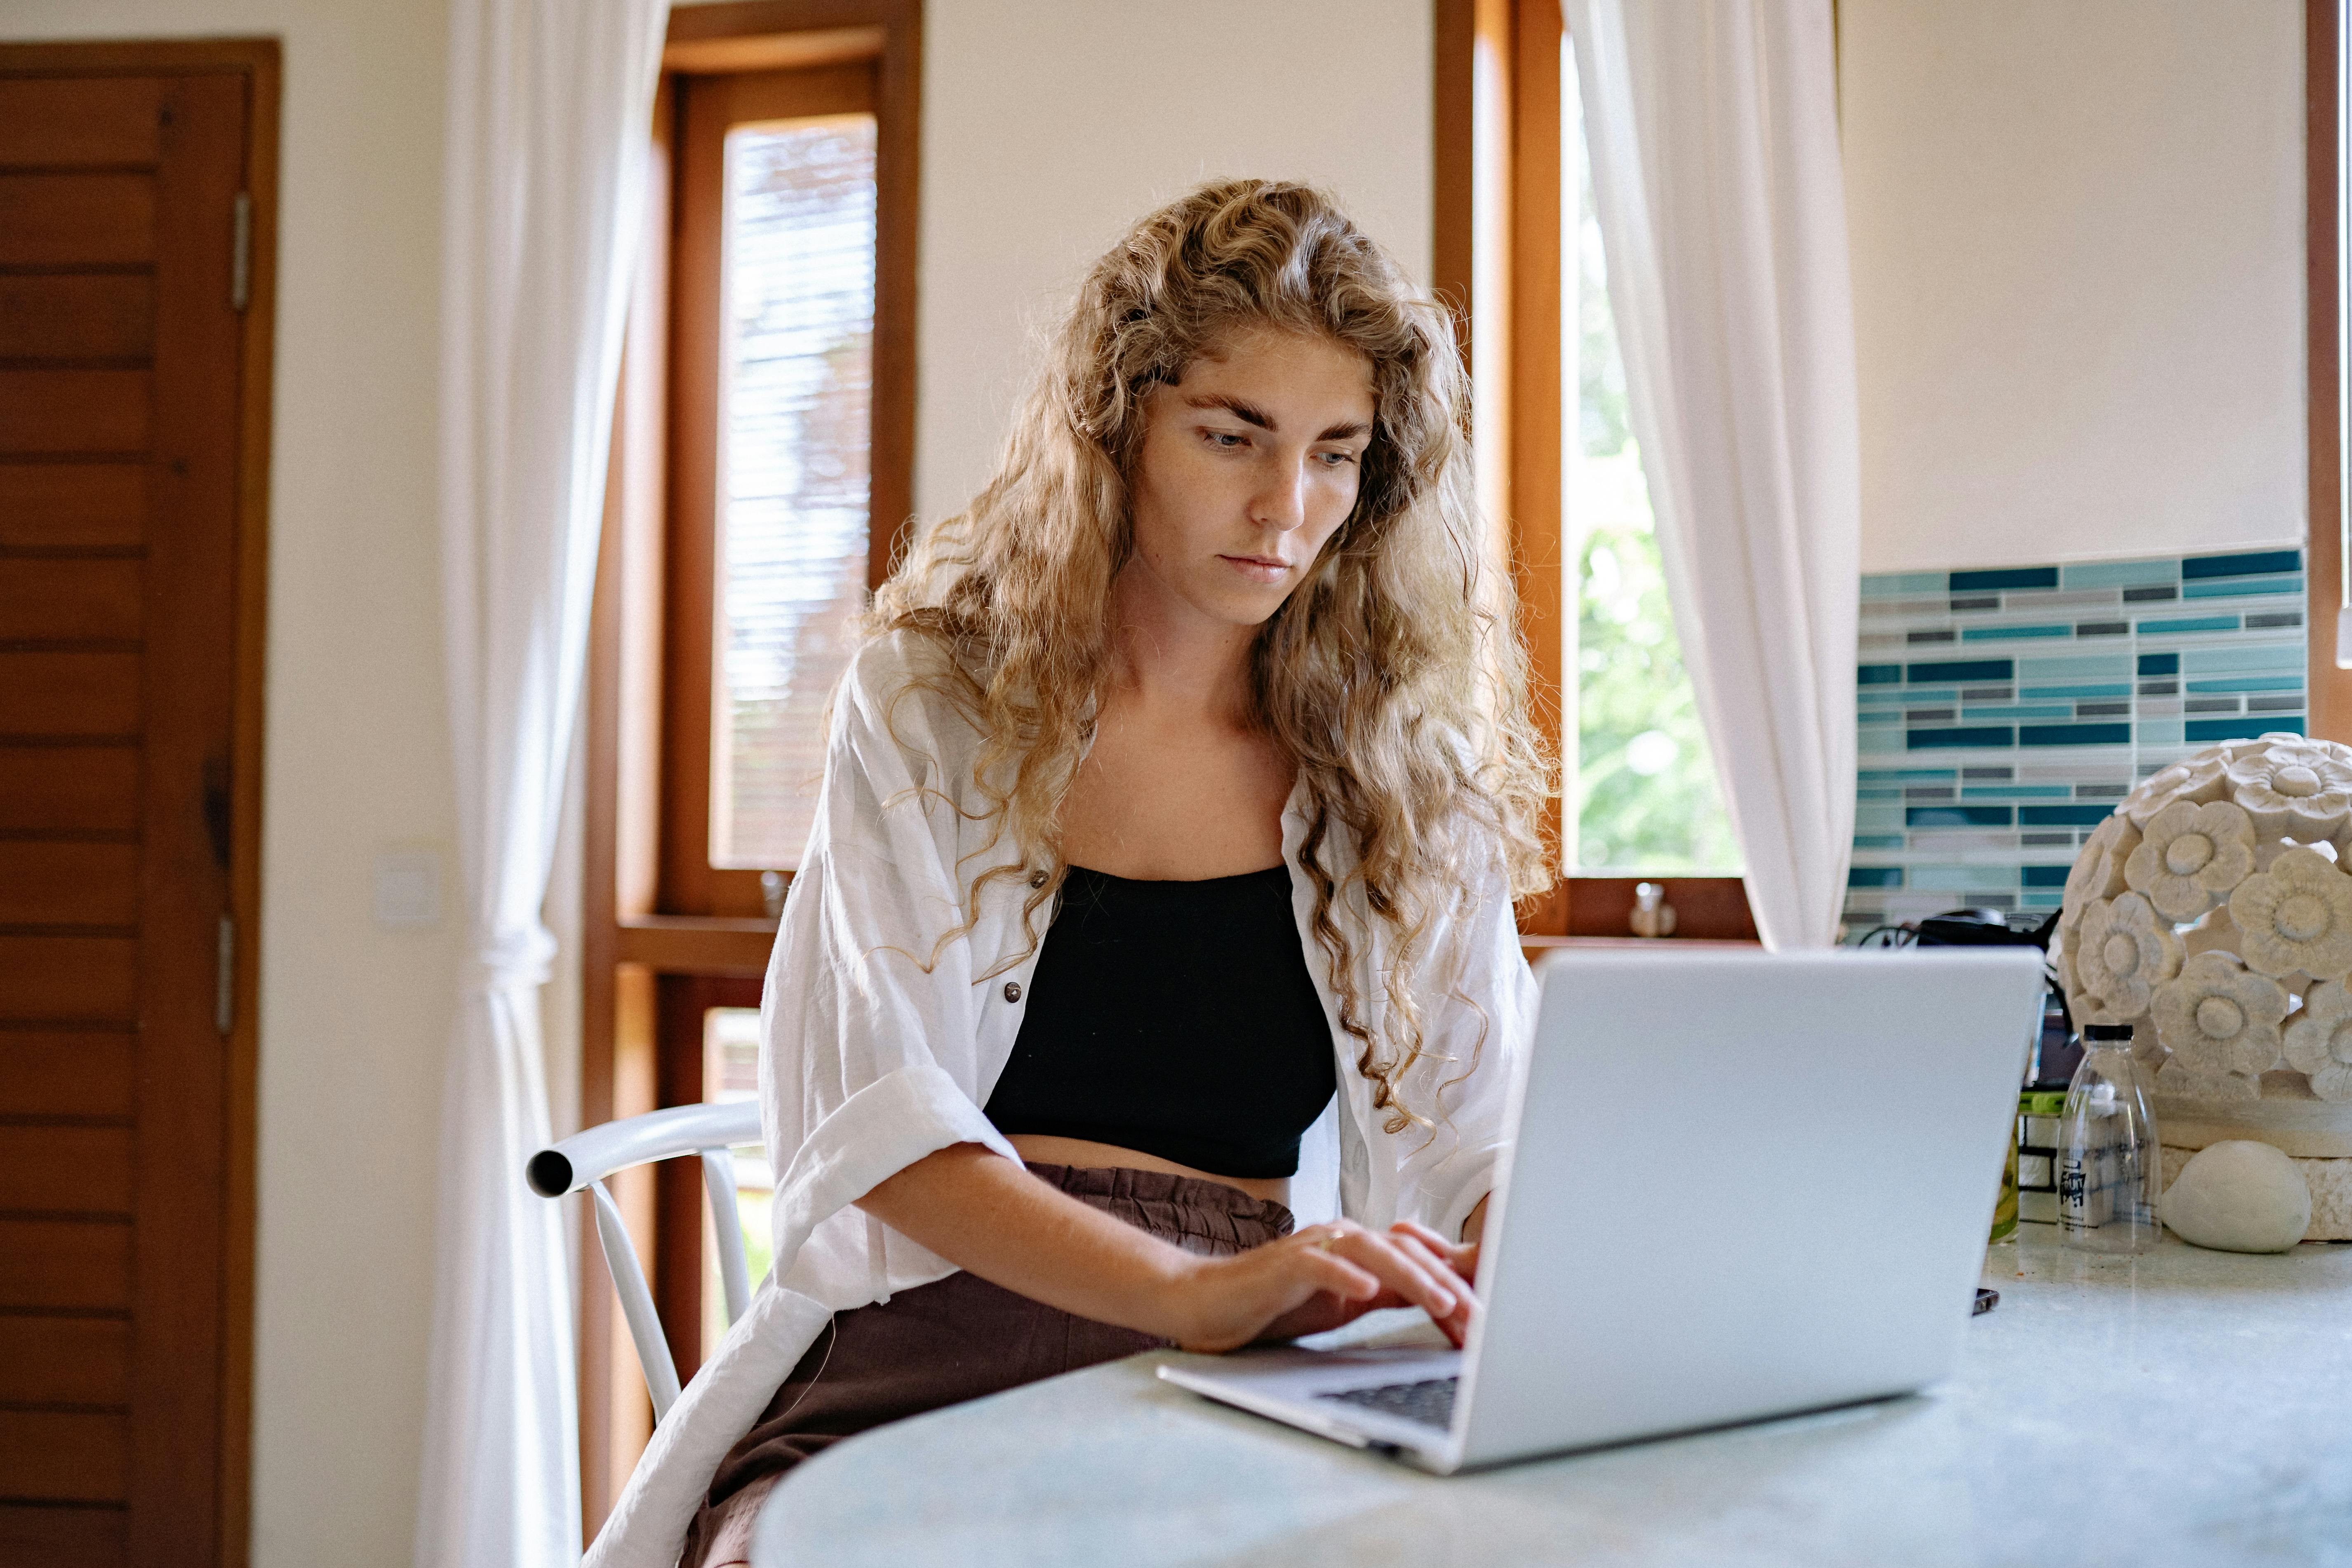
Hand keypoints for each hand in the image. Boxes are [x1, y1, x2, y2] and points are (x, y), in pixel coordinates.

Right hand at [1166, 1219, 1478, 1352]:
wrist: (1205, 1305)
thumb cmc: (1272, 1305)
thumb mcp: (1340, 1305)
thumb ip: (1380, 1295)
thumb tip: (1434, 1300)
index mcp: (1357, 1250)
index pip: (1417, 1262)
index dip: (1453, 1290)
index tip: (1482, 1325)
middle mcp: (1340, 1239)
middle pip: (1405, 1253)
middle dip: (1447, 1286)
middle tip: (1478, 1321)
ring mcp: (1311, 1247)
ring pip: (1371, 1250)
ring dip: (1410, 1275)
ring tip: (1441, 1302)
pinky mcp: (1283, 1264)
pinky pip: (1319, 1264)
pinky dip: (1344, 1276)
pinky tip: (1365, 1292)